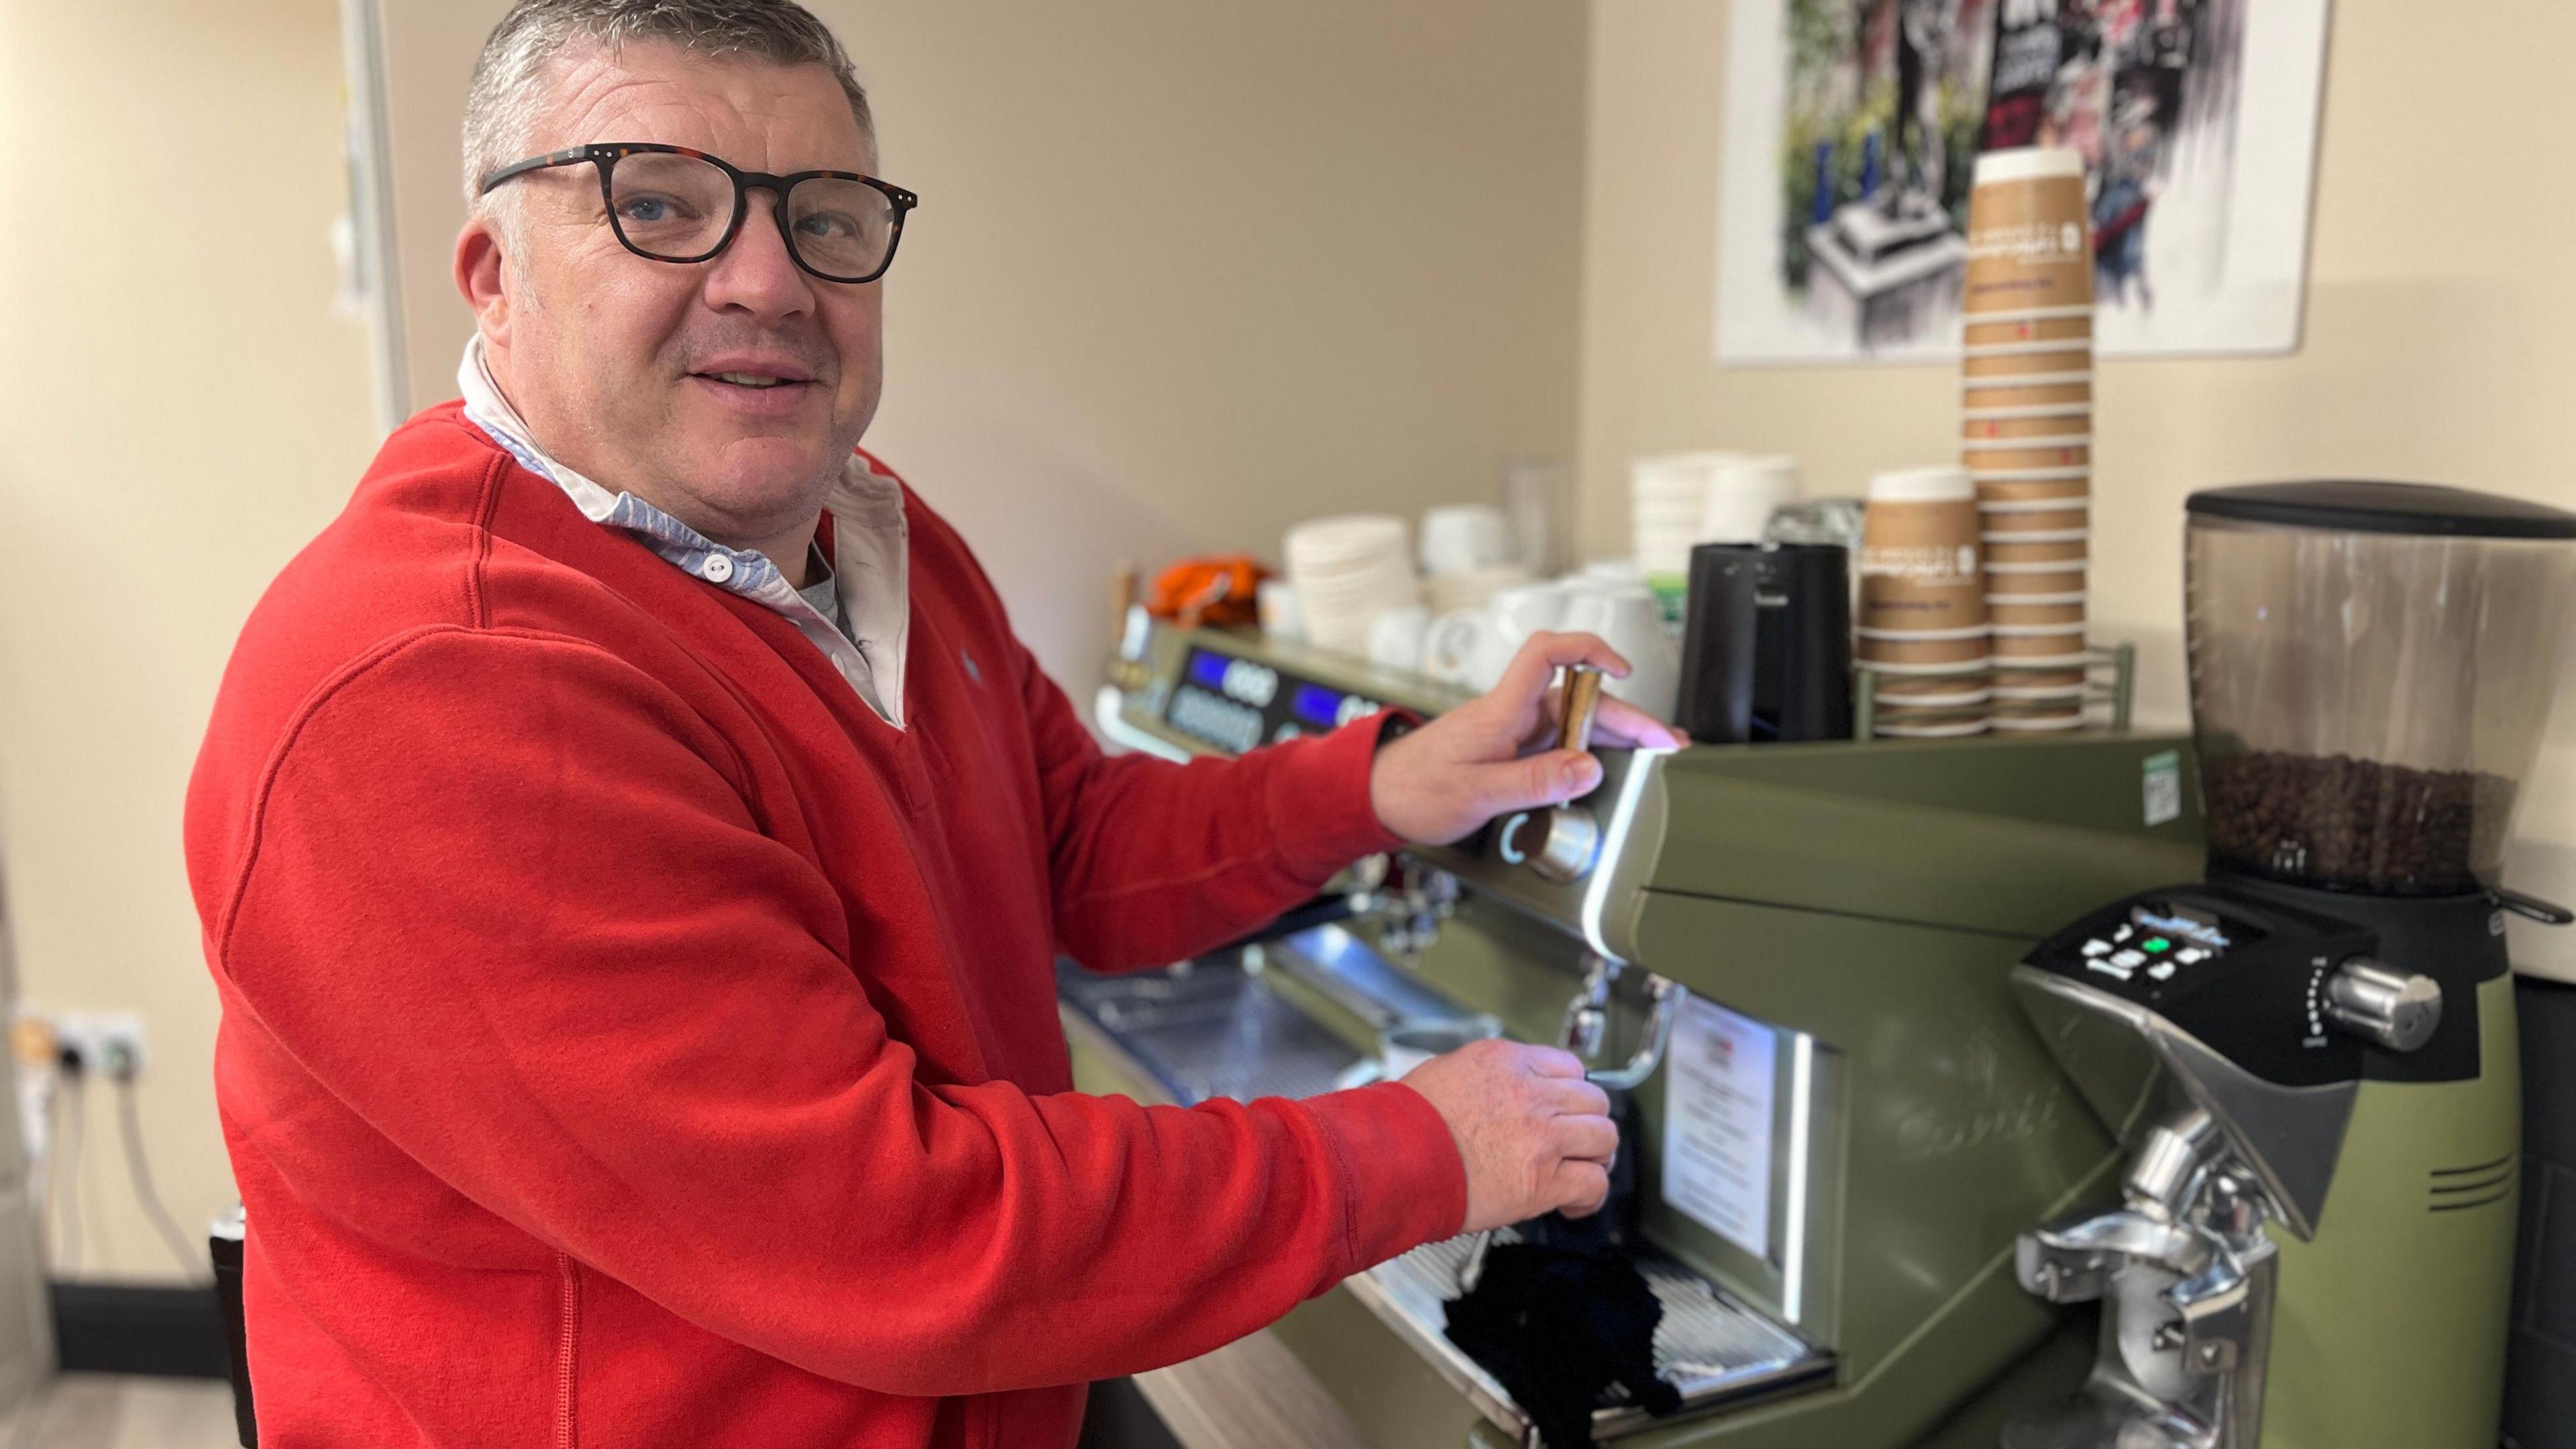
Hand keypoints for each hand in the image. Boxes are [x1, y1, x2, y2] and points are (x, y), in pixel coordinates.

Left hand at [1368, 631, 1682, 844]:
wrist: (1375, 799)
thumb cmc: (1413, 790)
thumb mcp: (1476, 795)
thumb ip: (1533, 782)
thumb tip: (1587, 769)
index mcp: (1499, 711)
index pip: (1545, 655)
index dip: (1586, 650)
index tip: (1622, 669)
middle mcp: (1509, 714)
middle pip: (1577, 699)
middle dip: (1625, 717)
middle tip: (1662, 742)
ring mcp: (1511, 733)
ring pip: (1573, 724)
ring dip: (1613, 737)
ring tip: (1652, 752)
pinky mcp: (1510, 751)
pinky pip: (1558, 746)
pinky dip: (1588, 754)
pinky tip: (1609, 767)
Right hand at [1399, 1040, 1617, 1231]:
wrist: (1392, 1159)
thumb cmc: (1404, 1122)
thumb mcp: (1446, 1072)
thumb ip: (1485, 1076)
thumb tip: (1498, 1088)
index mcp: (1507, 1062)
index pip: (1569, 1067)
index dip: (1571, 1092)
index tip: (1567, 1107)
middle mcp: (1532, 1093)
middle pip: (1594, 1101)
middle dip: (1589, 1122)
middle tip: (1579, 1141)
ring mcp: (1543, 1137)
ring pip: (1603, 1139)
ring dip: (1595, 1156)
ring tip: (1581, 1171)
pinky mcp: (1544, 1180)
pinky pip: (1593, 1184)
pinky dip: (1590, 1197)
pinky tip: (1575, 1203)